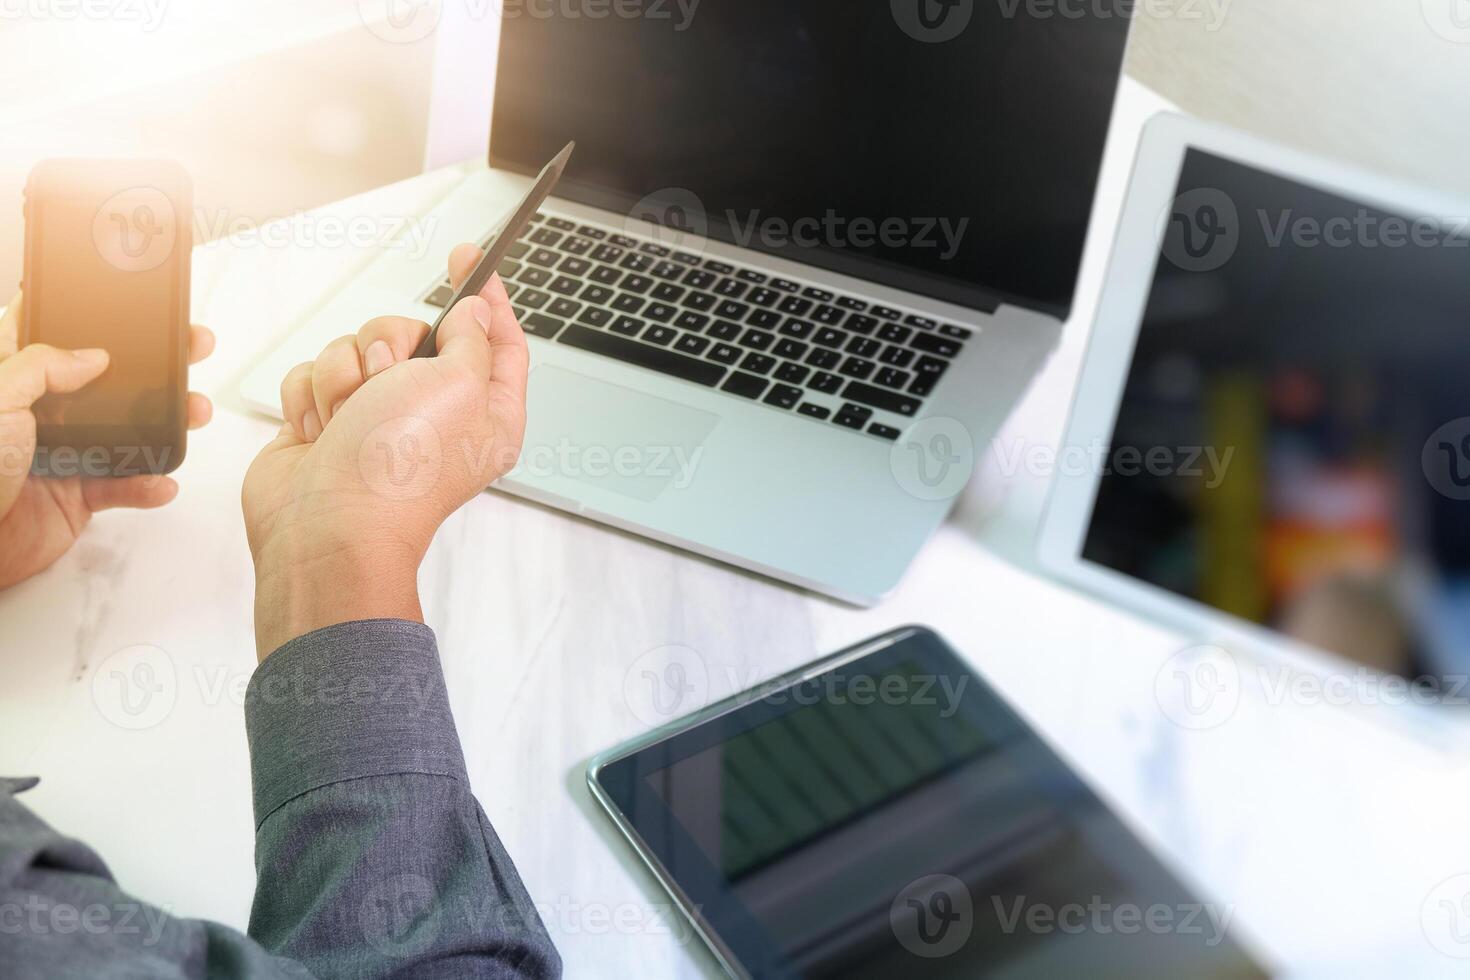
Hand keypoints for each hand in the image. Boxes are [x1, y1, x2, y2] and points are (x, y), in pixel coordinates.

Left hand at [0, 293, 213, 590]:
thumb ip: (40, 366)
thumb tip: (91, 355)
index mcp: (11, 378)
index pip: (50, 334)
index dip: (88, 317)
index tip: (131, 305)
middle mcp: (39, 412)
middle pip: (105, 379)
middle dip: (152, 365)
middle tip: (189, 349)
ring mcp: (63, 452)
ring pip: (126, 430)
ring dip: (166, 423)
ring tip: (193, 414)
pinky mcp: (77, 494)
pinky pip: (124, 484)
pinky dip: (147, 485)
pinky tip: (160, 481)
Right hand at [242, 244, 528, 658]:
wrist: (326, 525)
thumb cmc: (398, 466)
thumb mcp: (460, 383)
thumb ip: (472, 338)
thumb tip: (475, 311)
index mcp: (486, 412)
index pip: (498, 341)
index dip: (484, 297)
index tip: (467, 259)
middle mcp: (434, 415)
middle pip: (415, 334)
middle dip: (390, 343)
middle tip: (386, 376)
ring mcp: (377, 420)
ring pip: (357, 349)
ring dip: (345, 373)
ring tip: (347, 415)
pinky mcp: (328, 424)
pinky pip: (315, 374)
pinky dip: (311, 396)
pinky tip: (319, 431)